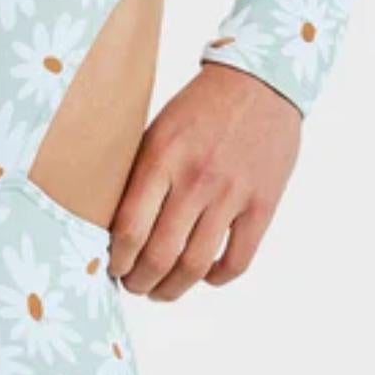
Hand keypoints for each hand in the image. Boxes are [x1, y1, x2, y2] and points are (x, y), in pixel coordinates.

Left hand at [107, 62, 301, 300]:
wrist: (260, 83)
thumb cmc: (199, 108)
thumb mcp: (156, 130)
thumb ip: (139, 174)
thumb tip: (112, 224)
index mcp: (161, 157)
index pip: (129, 227)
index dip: (117, 259)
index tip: (112, 268)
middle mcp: (195, 179)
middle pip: (160, 254)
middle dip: (140, 282)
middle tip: (133, 286)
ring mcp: (231, 194)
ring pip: (196, 264)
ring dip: (173, 288)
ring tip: (162, 291)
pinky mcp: (262, 204)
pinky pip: (238, 260)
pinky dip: (216, 278)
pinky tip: (204, 276)